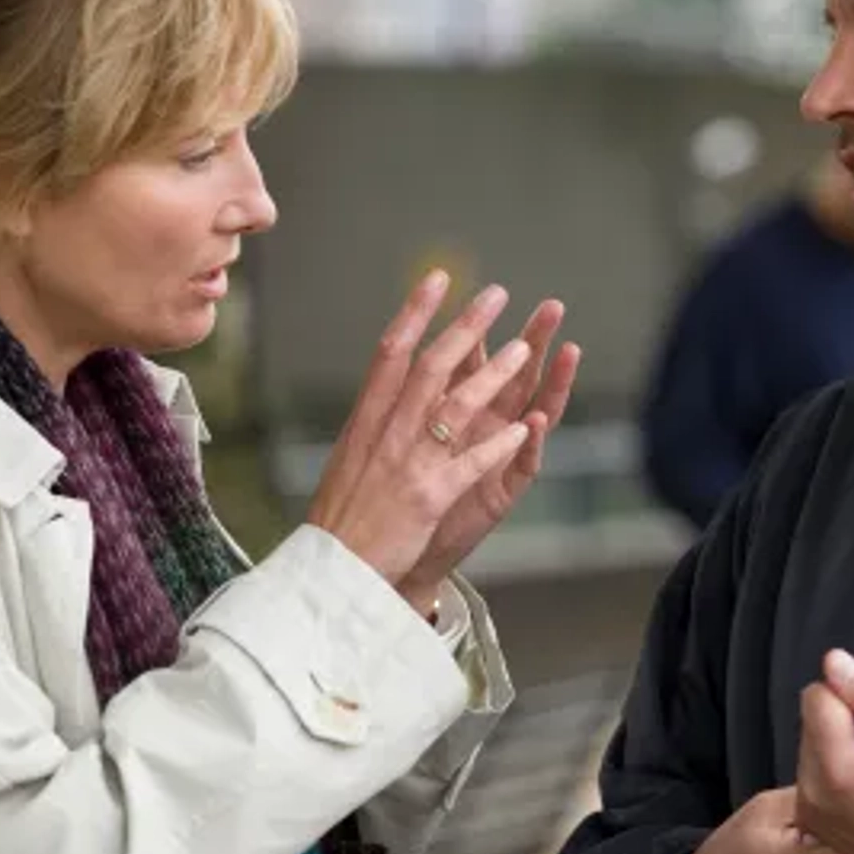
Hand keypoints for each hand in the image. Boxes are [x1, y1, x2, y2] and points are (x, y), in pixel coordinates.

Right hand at [306, 271, 535, 593]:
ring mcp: (407, 465)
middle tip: (495, 293)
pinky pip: (468, 464)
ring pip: (455, 408)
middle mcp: (386, 435)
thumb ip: (374, 424)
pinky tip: (524, 427)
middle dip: (465, 327)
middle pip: (429, 367)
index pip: (391, 354)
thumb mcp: (349, 460)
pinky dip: (497, 445)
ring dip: (492, 375)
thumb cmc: (341, 520)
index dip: (416, 313)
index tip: (437, 279)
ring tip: (524, 348)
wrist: (329, 574)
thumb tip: (390, 387)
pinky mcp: (426, 499)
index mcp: (366, 422)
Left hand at [402, 299, 580, 604]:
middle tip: (554, 307)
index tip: (493, 292)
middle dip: (532, 340)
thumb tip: (400, 347)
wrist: (384, 559)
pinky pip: (521, 465)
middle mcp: (479, 431)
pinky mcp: (499, 495)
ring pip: (530, 411)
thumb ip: (408, 398)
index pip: (471, 360)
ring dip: (550, 381)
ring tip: (569, 351)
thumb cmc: (390, 499)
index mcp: (451, 411)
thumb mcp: (393, 439)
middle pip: (511, 376)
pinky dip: (529, 442)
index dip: (482, 328)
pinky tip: (538, 419)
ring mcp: (494, 461)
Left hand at [795, 649, 853, 853]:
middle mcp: (814, 789)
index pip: (817, 695)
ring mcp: (810, 810)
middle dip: (841, 725)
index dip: (849, 699)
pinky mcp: (811, 822)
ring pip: (810, 748)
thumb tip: (833, 661)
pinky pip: (811, 777)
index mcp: (837, 764)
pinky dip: (832, 775)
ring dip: (836, 749)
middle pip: (810, 722)